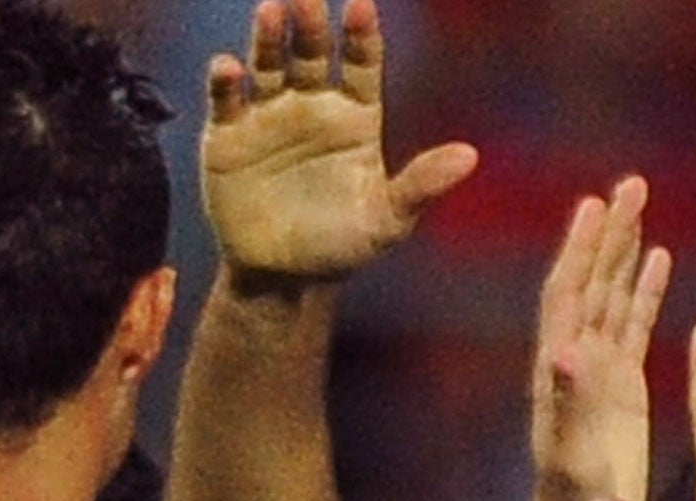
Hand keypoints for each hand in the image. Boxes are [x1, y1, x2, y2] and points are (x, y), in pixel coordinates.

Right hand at [202, 0, 477, 281]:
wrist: (286, 278)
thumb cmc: (343, 247)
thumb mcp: (388, 221)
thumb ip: (422, 185)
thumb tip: (470, 157)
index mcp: (355, 117)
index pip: (362, 64)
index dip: (361, 36)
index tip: (361, 6)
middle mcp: (312, 105)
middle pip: (312, 54)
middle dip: (310, 26)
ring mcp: (269, 115)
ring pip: (269, 65)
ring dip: (268, 39)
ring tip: (270, 12)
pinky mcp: (229, 135)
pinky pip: (227, 100)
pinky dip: (225, 81)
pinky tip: (228, 67)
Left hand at [532, 177, 671, 500]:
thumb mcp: (572, 451)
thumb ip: (569, 401)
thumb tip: (566, 347)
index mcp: (558, 370)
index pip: (568, 295)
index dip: (580, 251)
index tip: (595, 206)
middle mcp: (574, 361)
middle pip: (591, 282)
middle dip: (607, 235)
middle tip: (630, 185)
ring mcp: (599, 370)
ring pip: (613, 296)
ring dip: (625, 250)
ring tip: (641, 201)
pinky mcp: (623, 386)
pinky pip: (634, 325)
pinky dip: (645, 290)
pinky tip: (660, 257)